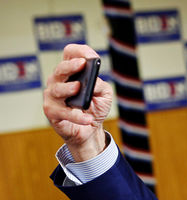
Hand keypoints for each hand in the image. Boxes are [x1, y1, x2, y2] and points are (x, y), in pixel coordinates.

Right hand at [43, 43, 112, 161]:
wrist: (90, 130)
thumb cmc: (95, 108)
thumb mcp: (104, 95)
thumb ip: (101, 85)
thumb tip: (93, 82)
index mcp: (71, 72)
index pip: (70, 54)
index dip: (79, 51)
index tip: (90, 55)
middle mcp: (58, 81)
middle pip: (60, 69)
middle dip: (70, 66)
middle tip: (82, 64)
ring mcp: (53, 96)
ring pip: (57, 89)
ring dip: (68, 88)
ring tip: (78, 88)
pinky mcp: (52, 112)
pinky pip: (63, 112)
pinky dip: (76, 116)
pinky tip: (87, 118)